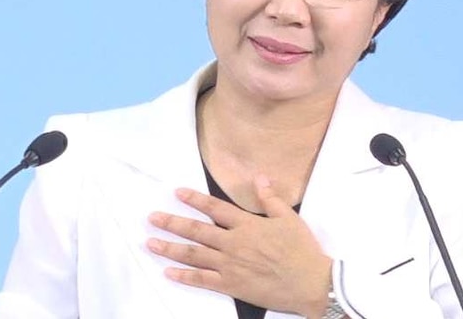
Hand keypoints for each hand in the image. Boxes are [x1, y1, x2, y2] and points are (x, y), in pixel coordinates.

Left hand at [147, 175, 331, 317]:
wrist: (310, 283)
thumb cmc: (302, 250)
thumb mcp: (289, 218)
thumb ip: (270, 198)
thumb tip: (258, 177)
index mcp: (247, 225)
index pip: (215, 209)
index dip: (195, 199)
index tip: (177, 193)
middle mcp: (234, 243)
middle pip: (197, 231)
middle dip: (172, 223)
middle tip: (152, 218)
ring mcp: (230, 266)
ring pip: (194, 254)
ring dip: (170, 248)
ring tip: (151, 243)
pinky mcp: (232, 285)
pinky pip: (202, 280)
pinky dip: (184, 276)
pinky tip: (168, 272)